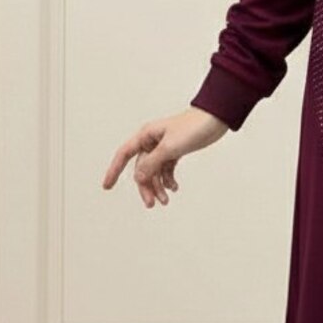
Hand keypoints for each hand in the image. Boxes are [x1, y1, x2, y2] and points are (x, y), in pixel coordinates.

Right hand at [101, 106, 228, 209]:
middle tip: (151, 203)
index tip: (106, 186)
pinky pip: (166, 169)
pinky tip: (174, 188)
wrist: (215, 119)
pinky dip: (168, 180)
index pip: (124, 155)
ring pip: (154, 171)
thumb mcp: (170, 148)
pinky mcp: (175, 151)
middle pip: (141, 169)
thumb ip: (152, 163)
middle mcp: (151, 141)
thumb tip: (138, 177)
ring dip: (158, 186)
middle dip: (146, 186)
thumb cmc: (193, 127)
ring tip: (166, 200)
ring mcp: (163, 147)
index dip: (113, 170)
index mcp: (146, 135)